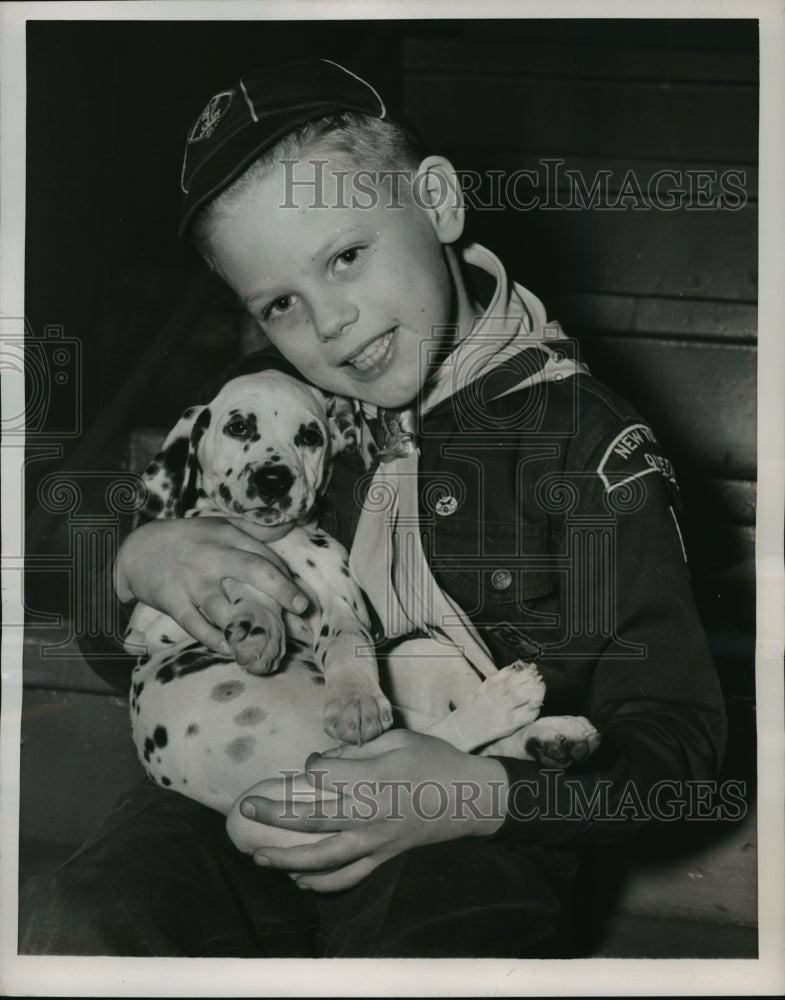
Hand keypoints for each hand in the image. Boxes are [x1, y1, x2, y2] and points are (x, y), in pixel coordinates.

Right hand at [114, 517, 308, 652]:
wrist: (137, 549)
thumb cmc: (188, 539)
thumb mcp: (219, 525)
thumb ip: (254, 528)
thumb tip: (289, 526)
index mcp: (226, 536)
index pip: (264, 554)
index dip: (285, 577)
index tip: (299, 597)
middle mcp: (212, 556)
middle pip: (253, 570)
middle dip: (281, 589)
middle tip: (302, 607)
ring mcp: (191, 580)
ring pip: (223, 606)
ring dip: (244, 626)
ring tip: (264, 641)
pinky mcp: (172, 601)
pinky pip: (195, 625)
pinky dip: (213, 640)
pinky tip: (230, 649)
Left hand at [230, 730, 508, 891]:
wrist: (472, 798)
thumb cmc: (435, 761)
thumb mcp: (398, 739)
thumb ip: (358, 750)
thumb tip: (322, 761)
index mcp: (372, 778)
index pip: (323, 776)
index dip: (307, 768)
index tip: (305, 765)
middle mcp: (369, 814)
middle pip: (312, 818)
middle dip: (274, 815)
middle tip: (246, 809)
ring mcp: (375, 841)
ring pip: (323, 857)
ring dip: (287, 859)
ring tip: (259, 857)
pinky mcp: (384, 858)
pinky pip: (348, 877)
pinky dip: (322, 884)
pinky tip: (300, 881)